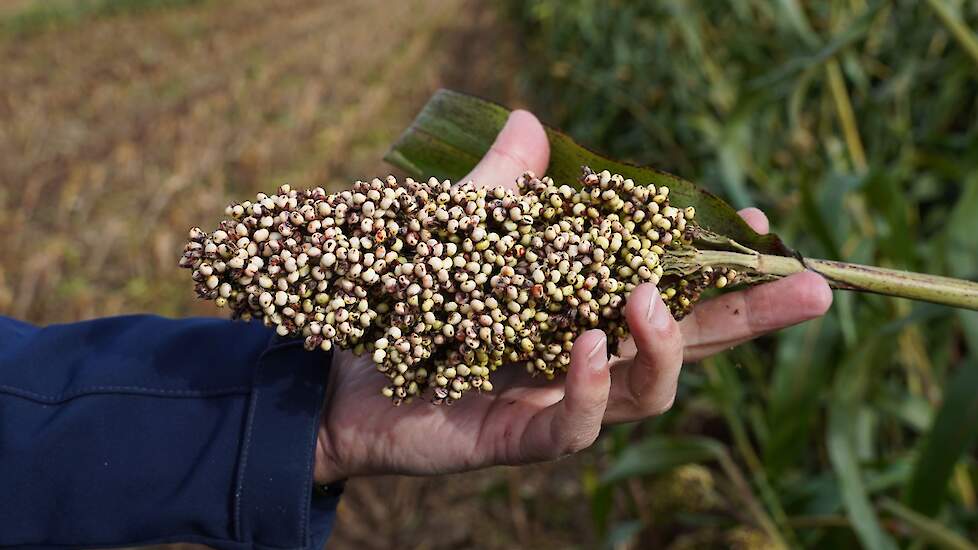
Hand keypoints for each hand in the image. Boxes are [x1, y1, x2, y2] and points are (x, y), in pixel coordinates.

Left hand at [314, 111, 831, 481]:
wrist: (339, 381)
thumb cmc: (409, 307)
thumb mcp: (460, 236)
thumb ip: (499, 188)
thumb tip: (531, 120)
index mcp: (587, 307)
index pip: (673, 286)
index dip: (721, 263)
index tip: (760, 226)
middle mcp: (591, 357)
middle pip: (693, 343)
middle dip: (751, 316)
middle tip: (810, 287)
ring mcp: (564, 401)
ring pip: (650, 390)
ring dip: (666, 344)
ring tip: (649, 299)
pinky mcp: (524, 436)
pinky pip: (579, 424)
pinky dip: (593, 385)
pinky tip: (592, 346)